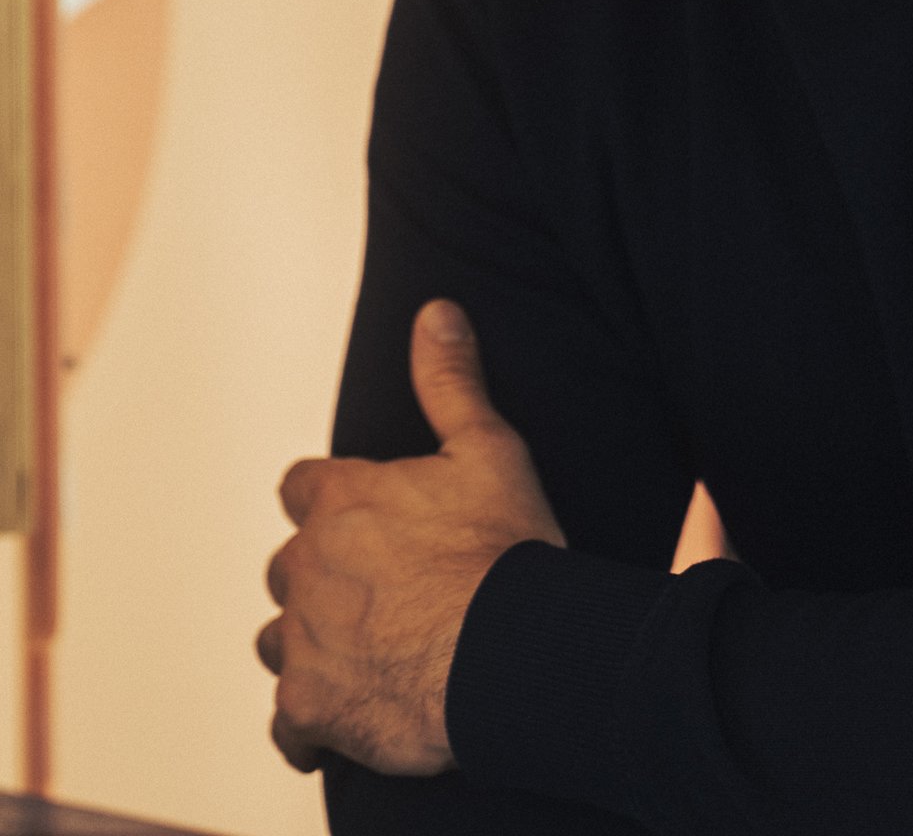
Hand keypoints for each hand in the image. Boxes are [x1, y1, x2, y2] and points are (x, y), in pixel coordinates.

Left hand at [258, 298, 565, 774]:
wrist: (512, 652)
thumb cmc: (505, 548)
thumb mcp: (488, 449)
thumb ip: (450, 381)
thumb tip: (435, 312)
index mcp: (340, 500)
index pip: (300, 489)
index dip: (329, 503)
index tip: (364, 521)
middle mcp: (307, 565)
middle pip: (288, 567)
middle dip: (321, 579)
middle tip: (381, 595)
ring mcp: (303, 640)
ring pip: (279, 640)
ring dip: (310, 645)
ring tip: (367, 656)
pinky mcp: (312, 707)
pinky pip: (290, 720)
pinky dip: (312, 720)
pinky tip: (346, 721)